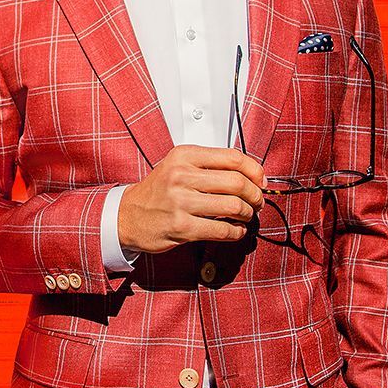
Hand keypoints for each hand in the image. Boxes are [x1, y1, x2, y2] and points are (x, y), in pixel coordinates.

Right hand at [117, 145, 264, 254]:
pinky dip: (236, 232)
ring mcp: (181, 202)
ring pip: (233, 206)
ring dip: (247, 214)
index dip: (255, 170)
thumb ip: (210, 166)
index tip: (261, 181)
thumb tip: (252, 175)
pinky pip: (222, 229)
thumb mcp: (178, 166)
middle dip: (255, 195)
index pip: (233, 158)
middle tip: (257, 202)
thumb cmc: (158, 191)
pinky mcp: (182, 227)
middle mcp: (182, 176)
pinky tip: (235, 230)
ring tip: (246, 216)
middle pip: (237, 182)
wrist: (127, 215)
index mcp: (184, 156)